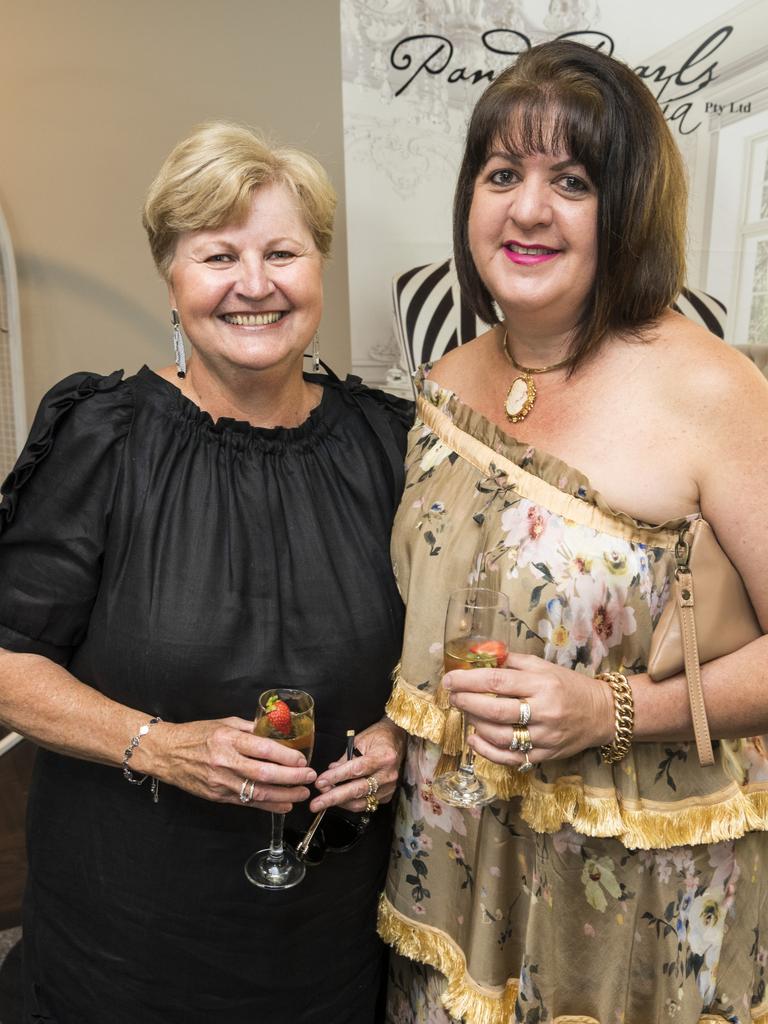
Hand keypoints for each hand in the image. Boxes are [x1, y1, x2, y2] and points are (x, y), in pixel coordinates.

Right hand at [150, 716, 316, 812]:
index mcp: (228, 739)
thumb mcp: (223, 723)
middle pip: (264, 773)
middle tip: (310, 777)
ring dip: (284, 795)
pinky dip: (268, 806)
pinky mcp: (217, 796)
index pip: (263, 749)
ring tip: (302, 793)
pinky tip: (283, 804)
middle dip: (292, 777)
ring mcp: (220, 781)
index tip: (302, 759)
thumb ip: (250, 728)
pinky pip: (247, 802)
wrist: (166, 753)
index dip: (286, 756)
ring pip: (258, 792)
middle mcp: (225, 761)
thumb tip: (275, 730)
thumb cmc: (195, 735)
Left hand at [309, 718, 405, 813]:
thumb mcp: (359, 741)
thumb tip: (329, 773)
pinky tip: (339, 799)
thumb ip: (344, 759)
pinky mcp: (387, 796)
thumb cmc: (377, 737)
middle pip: (358, 790)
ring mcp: (390, 787)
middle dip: (334, 798)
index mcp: (383, 756)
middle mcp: (388, 774)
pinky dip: (350, 803)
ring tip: (324, 800)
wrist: (397, 739)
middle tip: (316, 803)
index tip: (320, 782)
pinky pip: (366, 804)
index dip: (336, 777)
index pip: (356, 770)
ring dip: (340, 802)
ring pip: (361, 802)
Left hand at [445, 653, 615, 768]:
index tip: (450, 680)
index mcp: (542, 684)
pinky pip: (511, 758)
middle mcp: (544, 711)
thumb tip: (480, 655)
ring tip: (466, 713)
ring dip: (476, 725)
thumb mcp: (543, 666)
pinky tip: (474, 739)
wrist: (602, 712)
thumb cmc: (569, 685)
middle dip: (467, 703)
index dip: (468, 681)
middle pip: (496, 710)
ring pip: (501, 736)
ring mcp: (545, 736)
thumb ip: (512, 662)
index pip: (497, 682)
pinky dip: (487, 751)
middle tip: (453, 697)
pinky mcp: (545, 755)